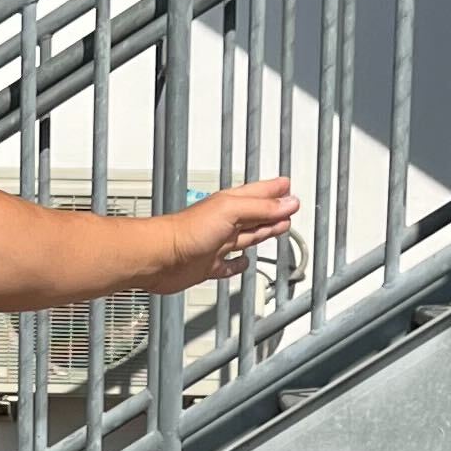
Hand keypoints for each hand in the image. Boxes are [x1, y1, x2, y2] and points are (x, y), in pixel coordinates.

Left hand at [125, 177, 298, 293]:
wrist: (161, 257)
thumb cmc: (187, 231)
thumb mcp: (231, 210)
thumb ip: (261, 207)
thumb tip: (288, 203)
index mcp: (229, 204)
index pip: (258, 194)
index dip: (274, 190)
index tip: (287, 186)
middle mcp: (223, 222)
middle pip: (255, 215)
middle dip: (273, 211)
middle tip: (289, 207)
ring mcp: (216, 244)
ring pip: (246, 237)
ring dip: (263, 232)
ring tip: (278, 228)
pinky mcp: (207, 265)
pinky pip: (228, 265)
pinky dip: (237, 265)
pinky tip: (242, 263)